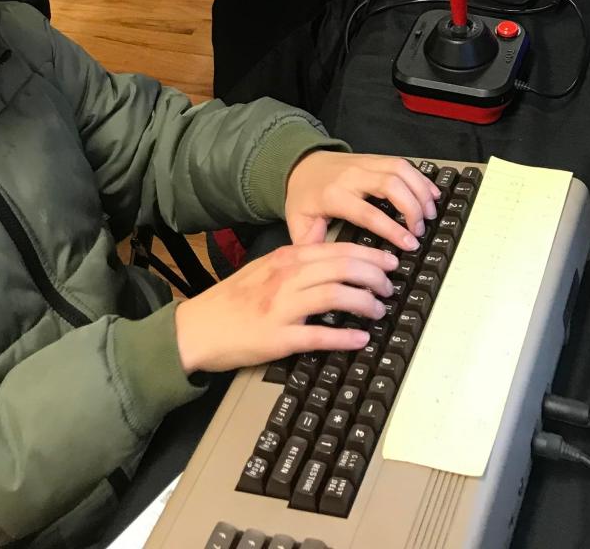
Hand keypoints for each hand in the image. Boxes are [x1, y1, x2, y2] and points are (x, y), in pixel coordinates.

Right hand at [174, 241, 399, 373]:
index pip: (338, 249)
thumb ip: (298, 263)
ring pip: (335, 296)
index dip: (370, 256)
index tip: (391, 262)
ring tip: (379, 311)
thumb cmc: (234, 300)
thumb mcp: (267, 269)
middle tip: (390, 287)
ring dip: (364, 303)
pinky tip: (361, 339)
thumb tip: (337, 265)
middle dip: (374, 277)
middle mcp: (287, 278)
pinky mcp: (277, 338)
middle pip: (343, 268)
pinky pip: (318, 337)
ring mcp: (282, 308)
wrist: (198, 328)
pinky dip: (344, 338)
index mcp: (287, 258)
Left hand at [284, 152, 438, 248]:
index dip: (392, 229)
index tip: (409, 244)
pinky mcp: (375, 159)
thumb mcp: (298, 222)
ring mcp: (366, 164)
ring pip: (400, 170)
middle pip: (391, 185)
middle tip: (420, 229)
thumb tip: (325, 268)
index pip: (369, 212)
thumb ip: (310, 245)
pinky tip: (431, 193)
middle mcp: (353, 176)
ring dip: (420, 190)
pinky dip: (420, 177)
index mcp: (334, 196)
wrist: (301, 164)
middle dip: (412, 208)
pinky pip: (402, 163)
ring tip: (430, 213)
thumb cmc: (304, 196)